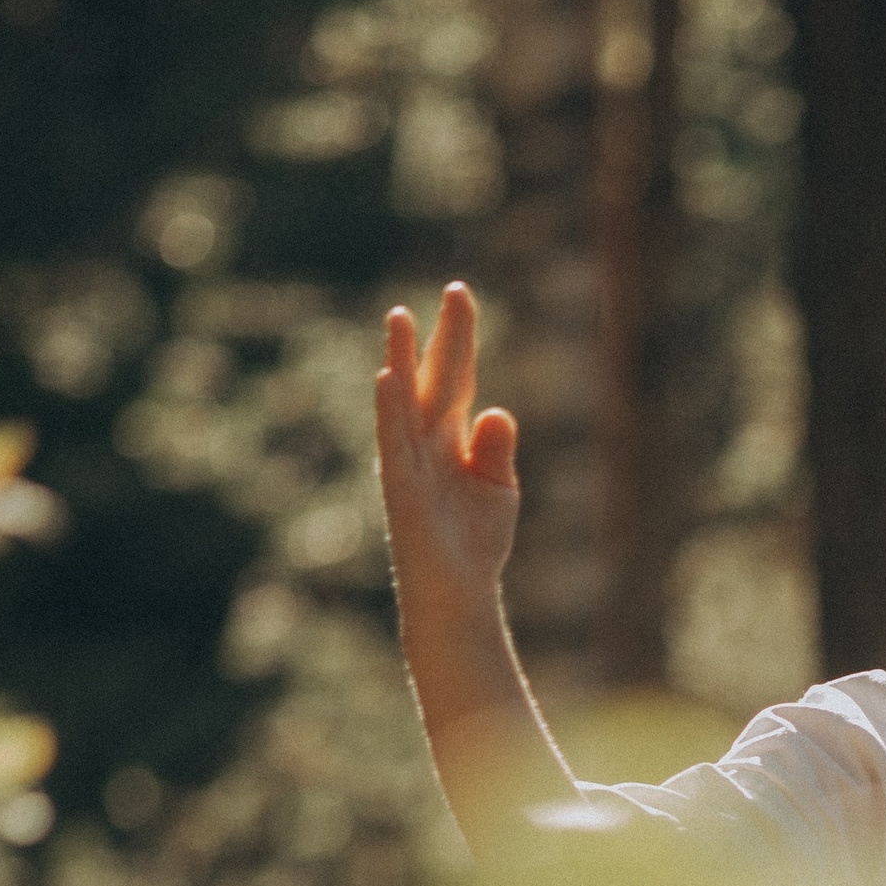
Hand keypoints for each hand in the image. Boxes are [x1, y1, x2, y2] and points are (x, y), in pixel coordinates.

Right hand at [375, 283, 520, 616]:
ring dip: (401, 360)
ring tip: (399, 317)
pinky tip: (386, 378)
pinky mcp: (401, 490)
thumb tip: (496, 411)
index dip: (459, 337)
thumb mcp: (498, 490)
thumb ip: (497, 450)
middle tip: (456, 290)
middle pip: (433, 378)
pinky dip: (390, 411)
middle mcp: (425, 441)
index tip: (461, 295)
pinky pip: (393, 445)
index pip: (455, 375)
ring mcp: (410, 463)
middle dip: (441, 336)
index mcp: (451, 436)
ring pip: (404, 402)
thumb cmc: (475, 541)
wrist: (459, 595)